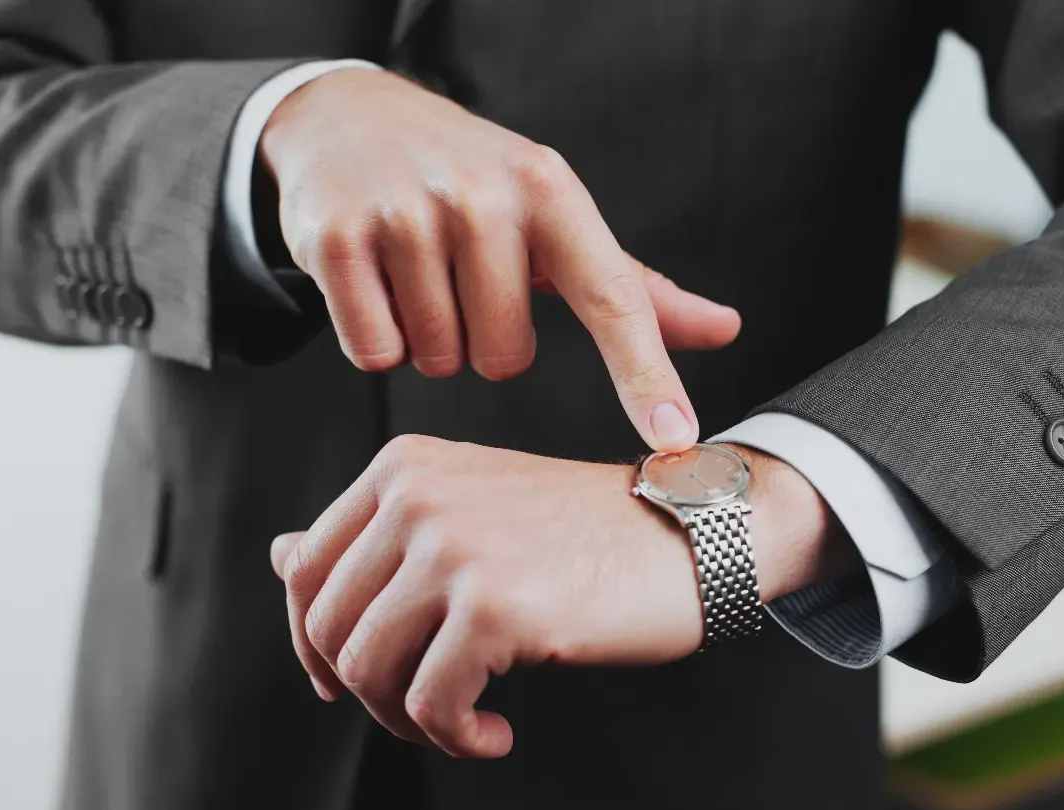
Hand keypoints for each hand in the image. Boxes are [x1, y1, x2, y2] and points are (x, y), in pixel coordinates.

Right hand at [259, 68, 741, 449]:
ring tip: (419, 275)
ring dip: (430, 340)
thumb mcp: (558, 222)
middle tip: (465, 284)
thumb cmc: (475, 183)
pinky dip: (375, 338)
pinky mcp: (337, 238)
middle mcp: (485, 196)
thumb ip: (636, 289)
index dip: (647, 377)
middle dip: (483, 342)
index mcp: (553, 193)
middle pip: (505, 359)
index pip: (615, 301)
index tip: (676, 438)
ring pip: (440, 360)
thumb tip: (726, 329)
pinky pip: (375, 353)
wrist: (353, 117)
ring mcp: (407, 213)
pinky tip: (375, 283)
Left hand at [269, 436, 852, 756]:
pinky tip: (495, 734)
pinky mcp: (495, 607)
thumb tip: (278, 556)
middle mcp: (418, 497)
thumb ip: (374, 534)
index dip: (310, 643)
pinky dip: (456, 738)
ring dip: (410, 721)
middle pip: (328, 629)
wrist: (691, 532)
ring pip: (368, 672)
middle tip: (424, 712)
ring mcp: (454, 548)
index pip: (303, 571)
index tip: (347, 682)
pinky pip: (431, 706)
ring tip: (464, 723)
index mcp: (405, 468)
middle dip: (367, 692)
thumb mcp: (471, 509)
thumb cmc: (586, 530)